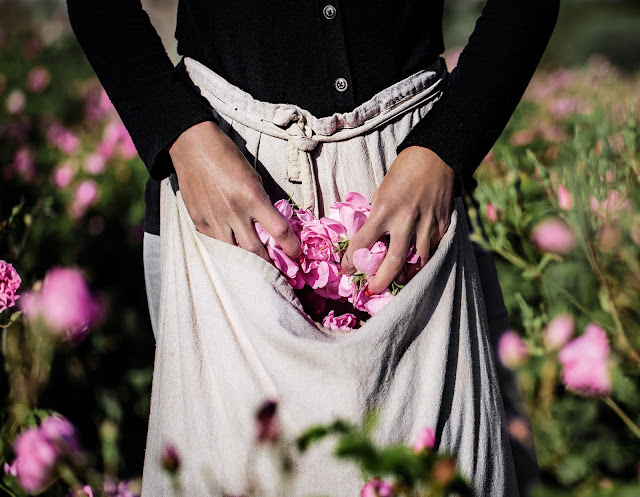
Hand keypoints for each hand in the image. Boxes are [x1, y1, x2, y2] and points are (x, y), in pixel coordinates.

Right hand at [167, 121, 301, 262]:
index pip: (279, 231)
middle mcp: (234, 211)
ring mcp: (214, 218)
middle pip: (256, 251)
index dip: (292, 248)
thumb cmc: (228, 157)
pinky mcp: (198, 220)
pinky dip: (225, 248)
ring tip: (257, 270)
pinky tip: (232, 252)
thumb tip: (272, 224)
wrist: (193, 146)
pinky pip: (214, 242)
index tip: (297, 256)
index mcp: (253, 197)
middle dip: (270, 265)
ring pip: (233, 253)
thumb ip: (262, 201)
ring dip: (247, 263)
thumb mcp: (254, 176)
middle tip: (278, 273)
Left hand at [341, 146, 454, 293]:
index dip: (351, 260)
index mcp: (384, 209)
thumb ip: (377, 217)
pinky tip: (415, 266)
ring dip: (406, 276)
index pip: (362, 243)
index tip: (347, 269)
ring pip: (418, 262)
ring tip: (397, 283)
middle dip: (381, 282)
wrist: (436, 156)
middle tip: (372, 291)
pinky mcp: (442, 226)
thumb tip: (369, 240)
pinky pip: (432, 251)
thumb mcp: (381, 192)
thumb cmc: (402, 172)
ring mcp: (427, 224)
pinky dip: (422, 261)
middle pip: (393, 262)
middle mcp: (405, 220)